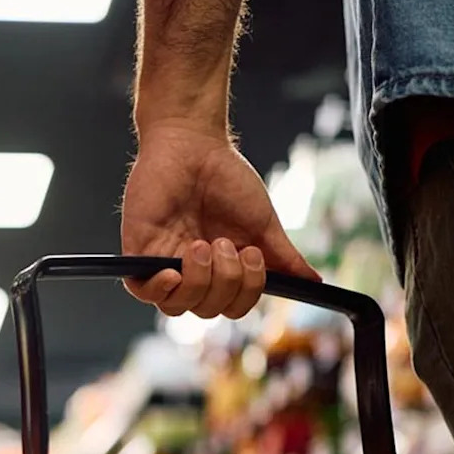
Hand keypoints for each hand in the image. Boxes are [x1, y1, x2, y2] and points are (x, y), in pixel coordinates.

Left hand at [121, 126, 318, 318]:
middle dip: (225, 282)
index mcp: (222, 270)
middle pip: (207, 310)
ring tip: (203, 245)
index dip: (245, 293)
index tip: (253, 256)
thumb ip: (284, 256)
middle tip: (225, 244)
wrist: (193, 143)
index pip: (232, 306)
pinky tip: (173, 273)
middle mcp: (193, 272)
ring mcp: (164, 263)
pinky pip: (142, 291)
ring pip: (177, 307)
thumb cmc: (226, 178)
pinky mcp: (138, 252)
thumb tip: (315, 283)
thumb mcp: (263, 222)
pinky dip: (159, 289)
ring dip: (198, 282)